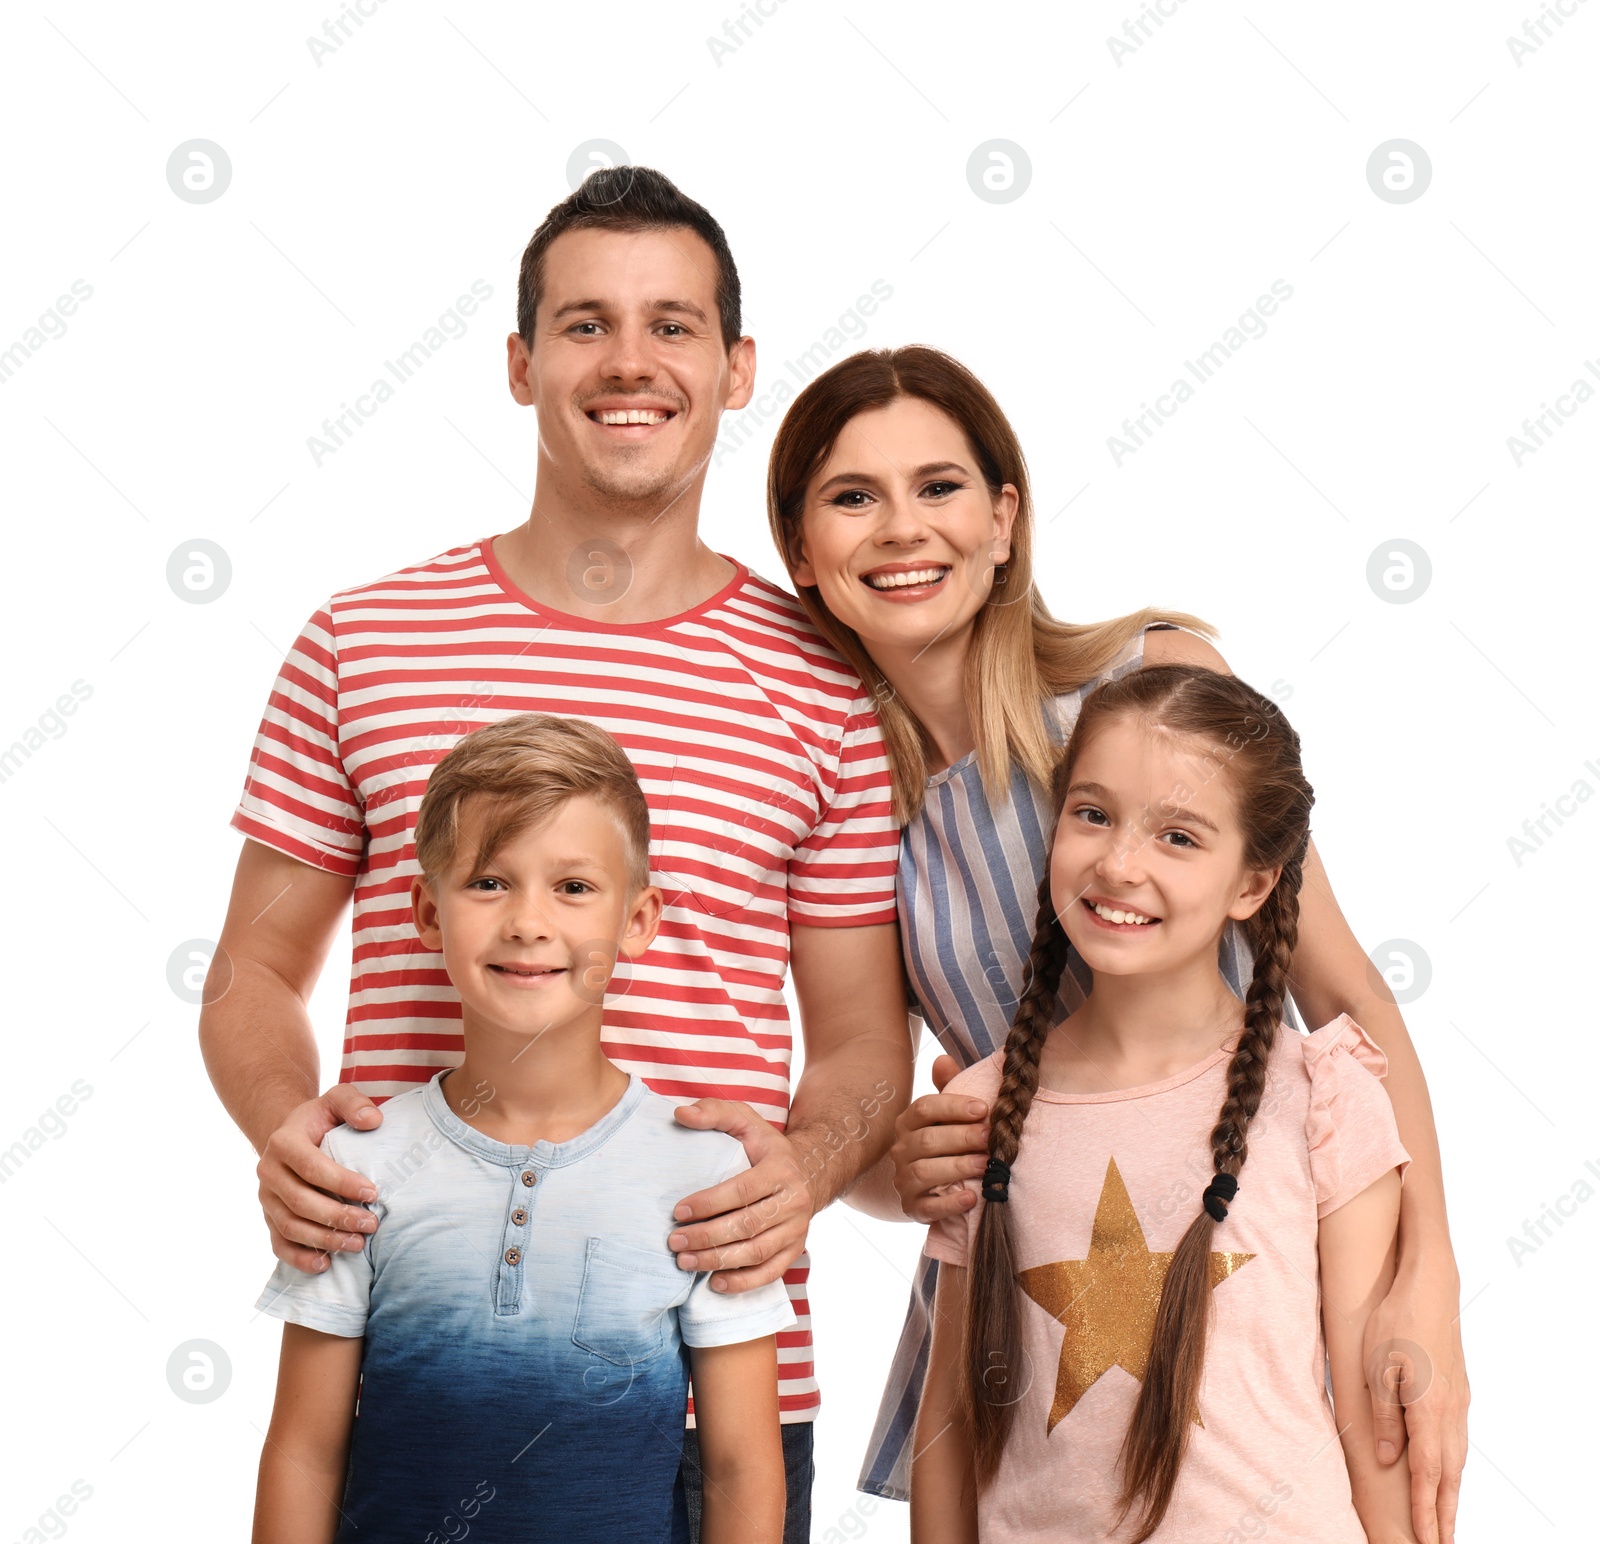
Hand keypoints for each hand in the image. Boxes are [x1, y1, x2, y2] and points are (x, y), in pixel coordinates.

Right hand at [257, 1085, 382, 1272]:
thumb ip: (353, 1103)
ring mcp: (266, 1199)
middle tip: (371, 1224)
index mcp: (283, 1142)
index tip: (373, 1193)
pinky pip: (279, 1244)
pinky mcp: (268, 1218)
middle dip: (337, 1217)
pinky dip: (299, 1258)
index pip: (311, 1167)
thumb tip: (374, 1120)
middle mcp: (268, 1172)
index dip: (341, 1182)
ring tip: (358, 1245)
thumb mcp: (336, 1099)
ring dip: (324, 1240)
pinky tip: (326, 1264)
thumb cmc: (321, 1119)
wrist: (292, 1135)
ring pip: (290, 1227)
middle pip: (301, 1202)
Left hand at [668, 1099, 815, 1292]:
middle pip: (747, 1226)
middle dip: (707, 1237)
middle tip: (674, 1241)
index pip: (742, 1190)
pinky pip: (770, 1273)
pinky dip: (743, 1283)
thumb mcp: (745, 1120)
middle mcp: (794, 1201)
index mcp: (780, 1169)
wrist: (808, 1171)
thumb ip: (713, 1112)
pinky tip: (715, 1283)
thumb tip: (680, 1114)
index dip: (708, 1203)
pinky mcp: (795, 1249)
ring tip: (685, 1261)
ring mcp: (797, 1229)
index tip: (677, 1211)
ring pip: (756, 1252)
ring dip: (718, 1261)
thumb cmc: (765, 1147)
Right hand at [889, 1054, 991, 1222]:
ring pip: (926, 1171)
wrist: (931, 1188)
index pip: (924, 1108)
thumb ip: (949, 1089)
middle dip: (962, 1138)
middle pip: (927, 1140)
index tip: (983, 1109)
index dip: (953, 1107)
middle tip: (991, 1138)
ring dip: (958, 1168)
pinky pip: (928, 1208)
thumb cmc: (946, 1143)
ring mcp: (903, 1180)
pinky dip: (950, 1204)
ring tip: (986, 1165)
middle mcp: (900, 1150)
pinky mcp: (912, 1209)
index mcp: (908, 1122)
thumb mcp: (947, 1116)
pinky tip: (972, 1198)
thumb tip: (943, 1059)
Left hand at [1363, 1265, 1468, 1543]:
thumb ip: (1384, 1417)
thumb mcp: (1377, 1368)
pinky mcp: (1458, 1390)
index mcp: (1429, 1410)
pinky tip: (1447, 1472)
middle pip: (1450, 1476)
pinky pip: (1457, 1439)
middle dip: (1445, 1515)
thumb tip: (1387, 1459)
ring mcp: (1459, 1401)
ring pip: (1458, 1459)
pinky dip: (1453, 1465)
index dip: (1427, 1511)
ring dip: (1451, 1493)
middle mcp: (1450, 1411)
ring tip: (1445, 1520)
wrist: (1429, 1287)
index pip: (1429, 1474)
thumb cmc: (1394, 1322)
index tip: (1426, 1541)